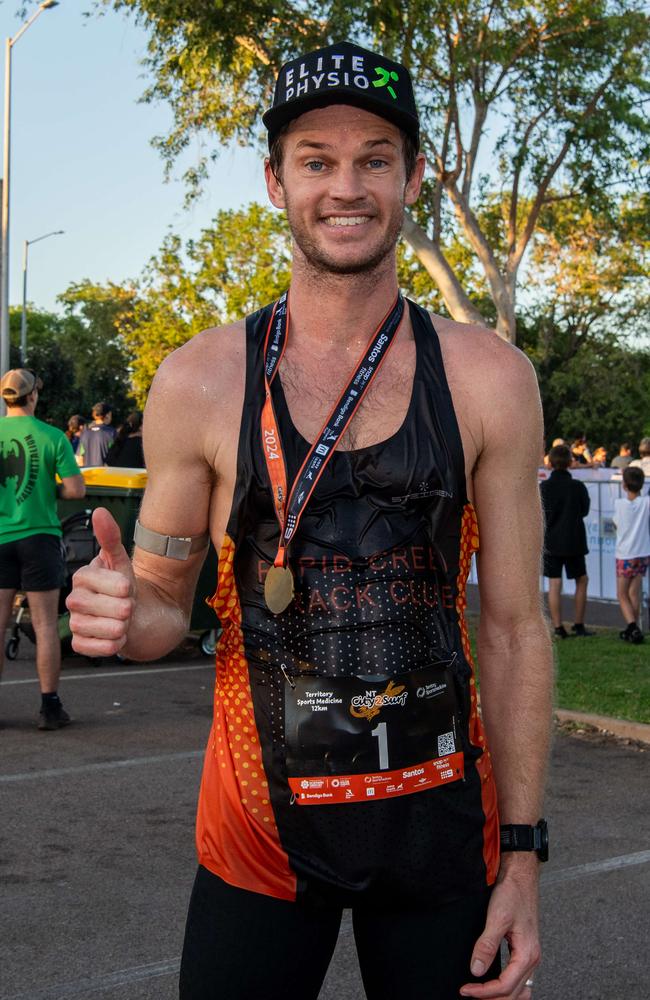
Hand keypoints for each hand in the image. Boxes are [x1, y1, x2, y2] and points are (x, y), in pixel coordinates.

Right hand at [66, 507, 135, 656]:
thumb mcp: (121, 561)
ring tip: (124, 620)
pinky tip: (118, 635)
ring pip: (104, 629)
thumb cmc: (123, 587)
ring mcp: (75, 623)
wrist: (131, 615)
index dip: (123, 588)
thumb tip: (100, 511)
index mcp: (81, 577)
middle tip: (127, 605)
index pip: (105, 583)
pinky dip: (115, 644)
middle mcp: (73, 600)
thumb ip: (111, 538)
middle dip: (126, 607)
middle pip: (107, 608)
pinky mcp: (79, 644)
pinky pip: (99, 648)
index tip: (127, 587)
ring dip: (123, 626)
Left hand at [460, 857, 540, 999]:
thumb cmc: (513, 893)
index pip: (505, 986)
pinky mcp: (524, 949)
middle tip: (469, 994)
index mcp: (527, 954)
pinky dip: (508, 987)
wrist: (520, 876)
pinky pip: (519, 978)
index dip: (484, 992)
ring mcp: (530, 954)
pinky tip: (495, 984)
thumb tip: (477, 970)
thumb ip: (487, 945)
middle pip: (513, 993)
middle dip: (491, 998)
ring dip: (501, 996)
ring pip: (518, 989)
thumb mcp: (497, 918)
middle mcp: (532, 958)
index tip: (466, 990)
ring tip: (481, 994)